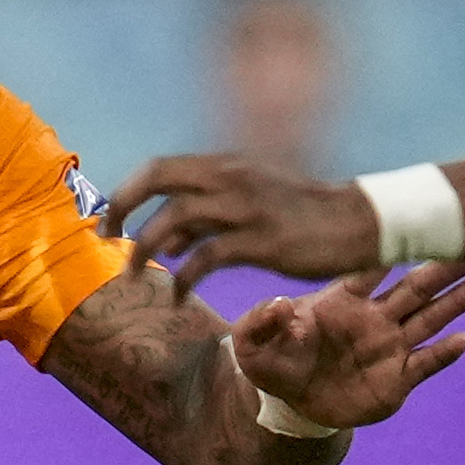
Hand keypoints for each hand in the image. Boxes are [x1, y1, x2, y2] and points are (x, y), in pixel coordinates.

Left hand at [121, 153, 381, 286]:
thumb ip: (204, 218)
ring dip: (144, 248)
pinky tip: (176, 297)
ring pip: (175, 219)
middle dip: (123, 207)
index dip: (126, 192)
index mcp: (224, 166)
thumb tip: (164, 244)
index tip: (110, 222)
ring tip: (132, 274)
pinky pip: (205, 259)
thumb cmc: (299, 216)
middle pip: (157, 179)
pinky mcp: (261, 240)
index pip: (158, 167)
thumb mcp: (247, 204)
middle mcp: (230, 179)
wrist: (356, 222)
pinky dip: (183, 280)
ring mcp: (245, 208)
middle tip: (108, 239)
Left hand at [231, 262, 464, 430]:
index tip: (410, 224)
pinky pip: (426, 363)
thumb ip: (261, 322)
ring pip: (432, 318)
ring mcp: (390, 346)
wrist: (289, 403)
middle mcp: (374, 318)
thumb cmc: (273, 361)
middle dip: (444, 265)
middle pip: (416, 286)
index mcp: (341, 301)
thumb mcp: (252, 343)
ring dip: (458, 300)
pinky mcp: (397, 379)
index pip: (368, 269)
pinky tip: (463, 340)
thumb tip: (277, 305)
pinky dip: (444, 353)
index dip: (387, 250)